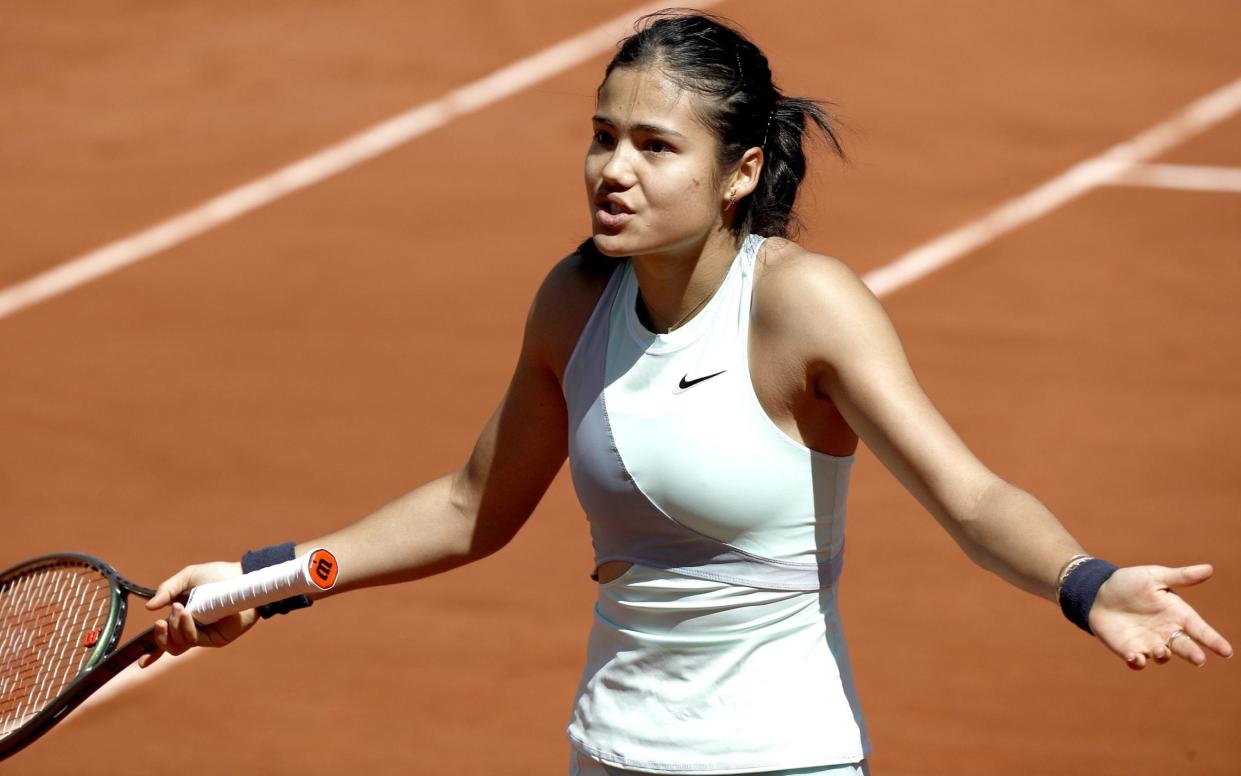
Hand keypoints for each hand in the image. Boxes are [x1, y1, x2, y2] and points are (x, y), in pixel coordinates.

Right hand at [139, 561, 258, 668]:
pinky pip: (195, 640)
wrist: (243, 576)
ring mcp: (205, 634)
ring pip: (180, 644)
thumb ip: (167, 590)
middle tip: (161, 621)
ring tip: (180, 609)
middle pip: (170, 645)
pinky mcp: (217, 638)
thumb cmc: (218, 575)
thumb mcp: (187, 578)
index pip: (166, 638)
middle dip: (161, 636)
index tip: (140, 663)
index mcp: (183, 616)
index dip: (152, 652)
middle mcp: (193, 628)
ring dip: (174, 628)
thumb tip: (149, 607)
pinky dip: (186, 628)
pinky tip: (188, 613)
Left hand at [1088, 564, 1232, 669]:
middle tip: (1199, 659)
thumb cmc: (1129, 583)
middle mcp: (1167, 632)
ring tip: (1161, 650)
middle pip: (1185, 647)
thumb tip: (1209, 568)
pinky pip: (1137, 661)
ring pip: (1163, 656)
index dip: (1214, 640)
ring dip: (1163, 656)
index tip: (1227, 651)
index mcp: (1177, 614)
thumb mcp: (1154, 576)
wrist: (1098, 593)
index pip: (1200, 629)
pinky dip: (1137, 662)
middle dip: (1193, 654)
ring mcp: (1149, 643)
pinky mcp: (1130, 650)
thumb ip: (1180, 577)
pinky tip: (1134, 656)